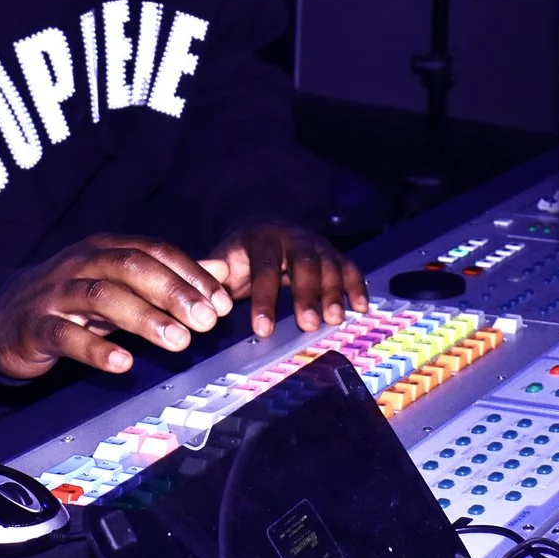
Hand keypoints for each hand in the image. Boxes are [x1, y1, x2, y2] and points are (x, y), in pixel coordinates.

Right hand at [0, 234, 236, 379]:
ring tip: (179, 342)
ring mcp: (57, 295)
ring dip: (145, 318)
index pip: (154, 252)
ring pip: (102, 297)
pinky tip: (123, 363)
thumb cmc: (75, 301)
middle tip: (207, 321)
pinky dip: (96, 349)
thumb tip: (221, 271)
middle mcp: (82, 264)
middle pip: (131, 267)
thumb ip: (170, 277)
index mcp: (105, 249)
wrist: (7, 319)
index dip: (191, 274)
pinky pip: (67, 336)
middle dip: (173, 292)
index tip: (222, 303)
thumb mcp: (121, 284)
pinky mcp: (37, 327)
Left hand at [209, 220, 368, 335]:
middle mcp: (293, 237)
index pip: (264, 268)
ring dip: (334, 293)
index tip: (262, 329)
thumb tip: (198, 292)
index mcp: (262, 239)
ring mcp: (316, 244)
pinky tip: (360, 307)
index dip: (264, 299)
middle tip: (309, 325)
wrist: (265, 228)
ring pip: (329, 264)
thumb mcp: (223, 260)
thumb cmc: (242, 254)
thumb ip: (212, 276)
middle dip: (307, 294)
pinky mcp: (333, 254)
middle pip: (303, 263)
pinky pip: (349, 267)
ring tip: (334, 320)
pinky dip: (356, 286)